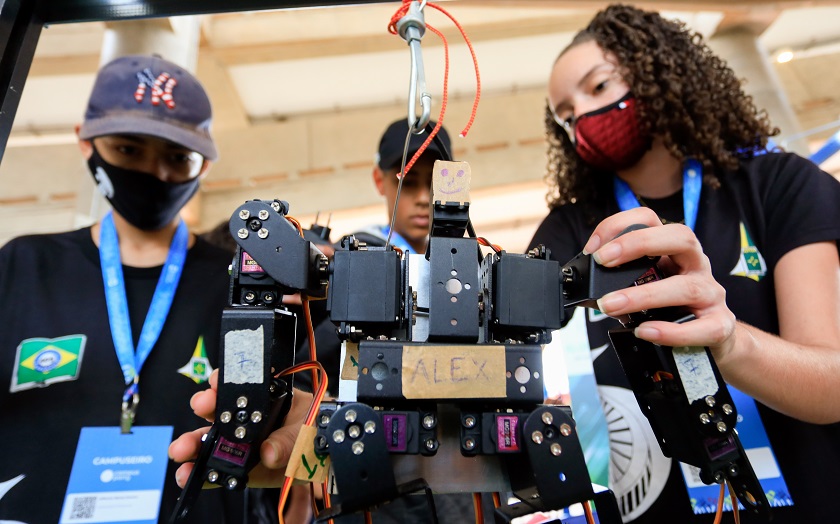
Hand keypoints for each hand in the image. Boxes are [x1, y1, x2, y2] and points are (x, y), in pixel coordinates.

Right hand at [169, 369, 312, 487]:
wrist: (322, 458)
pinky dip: (199, 474)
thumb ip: (290, 439)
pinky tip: (187, 475)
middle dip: (204, 406)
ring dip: (192, 443)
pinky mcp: (236, 467)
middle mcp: (245, 417)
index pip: (241, 383)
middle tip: (201, 407)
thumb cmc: (314, 429)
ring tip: (182, 450)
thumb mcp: (308, 428)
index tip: (216, 382)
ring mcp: (237, 443)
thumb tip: (269, 452)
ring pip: (208, 440)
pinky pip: (213, 470)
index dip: (226, 380)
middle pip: (218, 409)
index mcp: (263, 398)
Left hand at [583, 207, 736, 360]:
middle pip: (681, 237)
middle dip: (639, 243)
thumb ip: (617, 286)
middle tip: (603, 261)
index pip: (651, 220)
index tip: (593, 249)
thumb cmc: (671, 310)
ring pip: (685, 287)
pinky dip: (671, 331)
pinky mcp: (720, 324)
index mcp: (674, 251)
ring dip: (642, 296)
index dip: (619, 226)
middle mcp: (696, 265)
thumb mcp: (643, 289)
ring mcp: (711, 294)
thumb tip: (584, 291)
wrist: (712, 340)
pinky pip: (701, 327)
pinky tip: (645, 331)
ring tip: (610, 305)